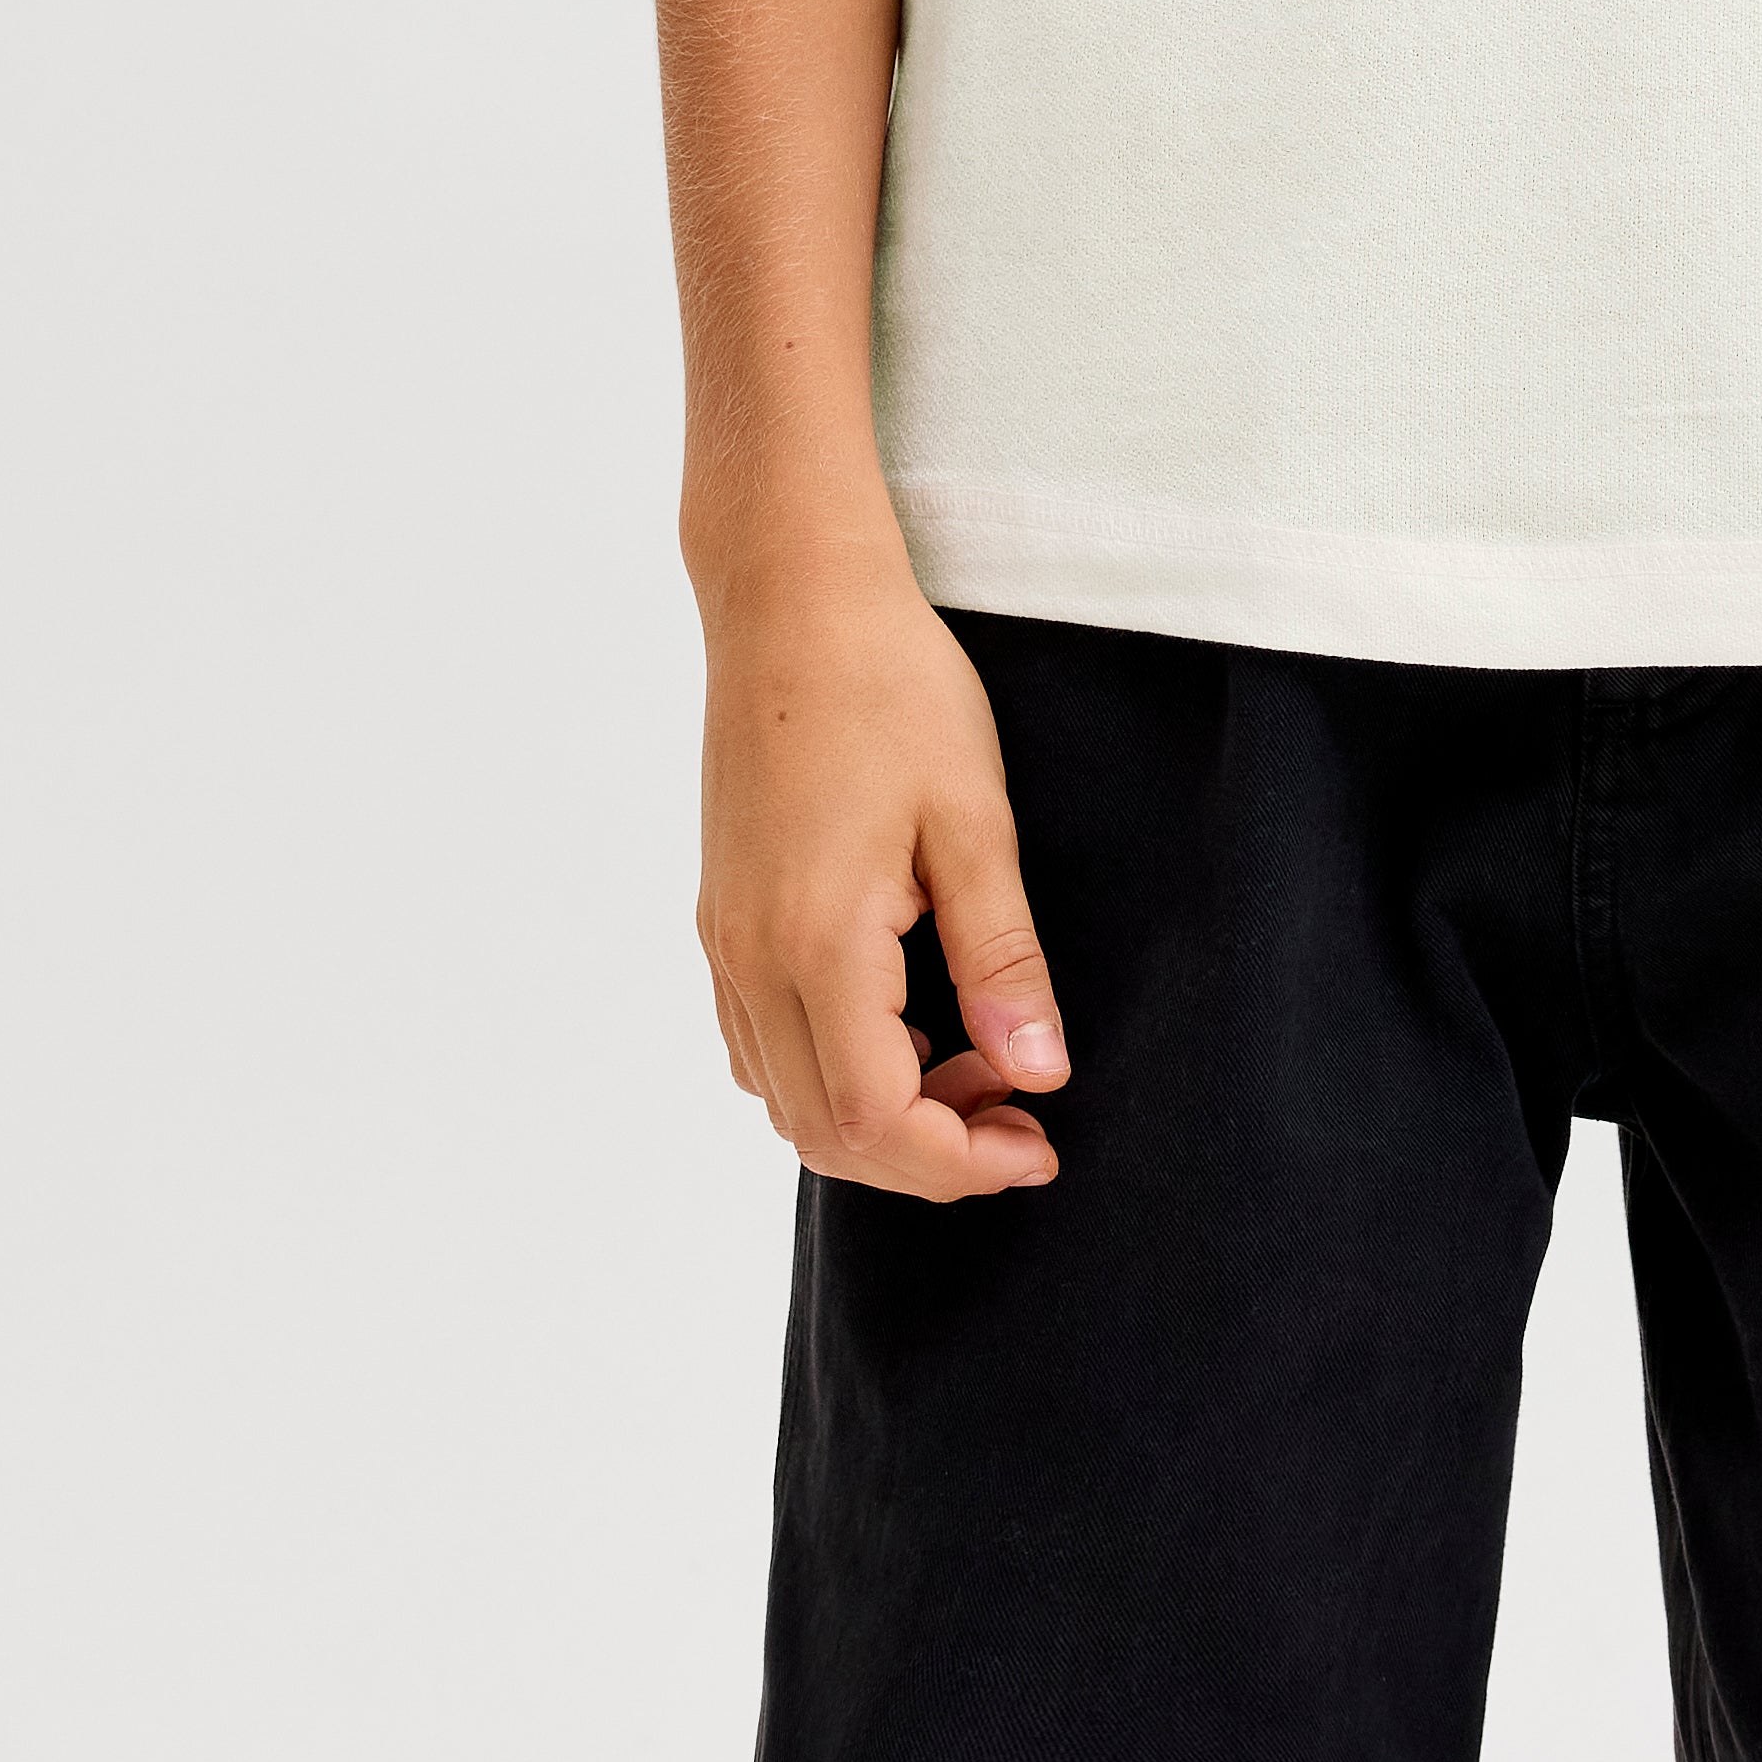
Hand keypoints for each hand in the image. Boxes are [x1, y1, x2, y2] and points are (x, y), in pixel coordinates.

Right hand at [695, 559, 1069, 1199]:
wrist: (792, 599)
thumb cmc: (891, 688)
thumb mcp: (973, 821)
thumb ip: (1001, 959)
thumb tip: (1039, 1074)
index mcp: (816, 944)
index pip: (874, 1123)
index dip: (960, 1161)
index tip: (1038, 1144)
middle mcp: (751, 960)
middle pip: (822, 1132)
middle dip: (927, 1155)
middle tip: (1020, 1115)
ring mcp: (725, 940)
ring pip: (785, 1095)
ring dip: (880, 1114)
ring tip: (976, 1059)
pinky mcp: (722, 913)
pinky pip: (762, 1040)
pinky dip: (834, 1068)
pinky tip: (906, 1018)